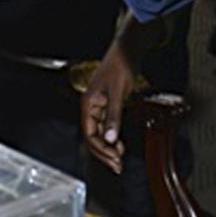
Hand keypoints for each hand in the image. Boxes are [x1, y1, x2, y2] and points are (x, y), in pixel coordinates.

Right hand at [81, 35, 136, 173]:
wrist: (127, 51)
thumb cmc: (119, 65)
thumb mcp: (118, 93)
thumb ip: (114, 116)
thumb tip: (111, 138)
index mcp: (88, 104)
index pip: (90, 134)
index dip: (101, 149)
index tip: (114, 159)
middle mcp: (92, 107)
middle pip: (94, 137)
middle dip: (104, 153)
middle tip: (117, 165)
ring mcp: (100, 107)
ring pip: (101, 134)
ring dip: (109, 147)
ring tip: (119, 159)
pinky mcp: (109, 105)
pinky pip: (107, 127)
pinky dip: (113, 138)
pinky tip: (120, 144)